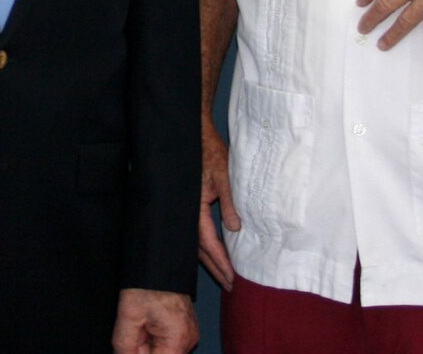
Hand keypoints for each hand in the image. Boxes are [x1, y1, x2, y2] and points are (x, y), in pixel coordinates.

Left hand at [113, 287, 198, 353]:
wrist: (159, 262)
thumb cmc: (146, 283)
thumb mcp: (128, 317)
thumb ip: (125, 346)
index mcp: (178, 340)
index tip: (130, 344)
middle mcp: (189, 340)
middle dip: (142, 349)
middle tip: (134, 329)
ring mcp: (189, 334)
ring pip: (162, 350)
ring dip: (146, 343)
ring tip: (140, 322)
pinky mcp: (184, 327)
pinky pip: (166, 341)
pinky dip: (153, 335)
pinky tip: (146, 321)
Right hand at [197, 120, 239, 288]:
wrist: (195, 137)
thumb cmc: (210, 153)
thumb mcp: (224, 176)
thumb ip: (230, 203)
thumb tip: (235, 230)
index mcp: (194, 207)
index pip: (208, 242)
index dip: (220, 262)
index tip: (232, 278)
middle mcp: (187, 213)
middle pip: (200, 250)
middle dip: (215, 268)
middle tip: (230, 285)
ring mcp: (186, 211)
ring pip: (196, 244)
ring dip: (210, 260)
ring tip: (224, 275)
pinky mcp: (189, 207)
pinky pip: (196, 234)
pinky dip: (206, 247)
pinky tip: (215, 253)